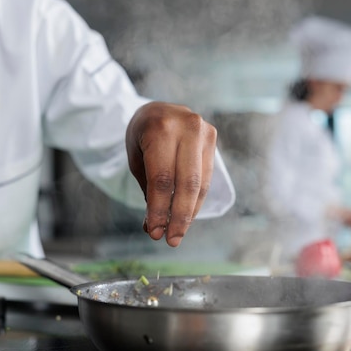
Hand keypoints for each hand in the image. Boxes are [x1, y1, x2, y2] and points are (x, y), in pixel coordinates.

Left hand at [125, 101, 217, 246]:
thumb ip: (148, 191)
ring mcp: (203, 131)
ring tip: (177, 232)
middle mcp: (186, 127)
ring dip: (189, 212)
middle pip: (186, 183)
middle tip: (171, 240)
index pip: (162, 179)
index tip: (155, 233)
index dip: (160, 209)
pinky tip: (186, 216)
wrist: (157, 109)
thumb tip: (153, 229)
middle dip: (179, 216)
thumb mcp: (137, 160)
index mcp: (161, 129)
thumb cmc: (142, 137)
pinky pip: (206, 177)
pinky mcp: (213, 138)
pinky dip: (196, 200)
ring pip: (200, 182)